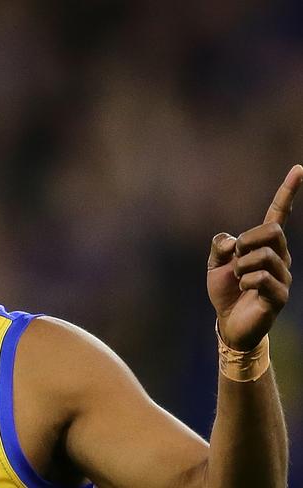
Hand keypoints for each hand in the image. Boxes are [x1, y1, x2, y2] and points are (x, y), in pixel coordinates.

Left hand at [207, 165, 302, 350]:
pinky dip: (244, 281)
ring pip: (263, 255)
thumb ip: (220, 245)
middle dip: (246, 241)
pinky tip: (245, 289)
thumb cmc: (225, 290)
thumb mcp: (214, 263)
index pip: (278, 214)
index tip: (299, 169)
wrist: (229, 321)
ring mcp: (283, 275)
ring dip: (240, 266)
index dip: (287, 192)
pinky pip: (261, 277)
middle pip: (272, 231)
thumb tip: (234, 241)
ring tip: (239, 279)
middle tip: (235, 260)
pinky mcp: (280, 294)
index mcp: (264, 245)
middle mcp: (280, 257)